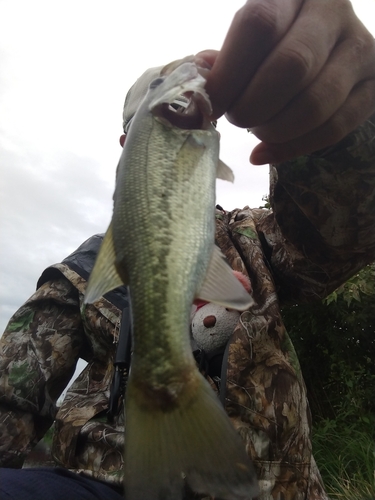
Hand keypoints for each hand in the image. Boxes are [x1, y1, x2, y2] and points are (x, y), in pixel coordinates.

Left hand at [196, 0, 374, 164]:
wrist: (325, 50)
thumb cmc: (274, 46)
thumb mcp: (247, 41)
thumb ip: (225, 60)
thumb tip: (199, 74)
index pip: (259, 25)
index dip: (229, 74)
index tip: (211, 104)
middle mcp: (332, 13)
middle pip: (291, 67)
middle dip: (253, 107)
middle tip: (237, 119)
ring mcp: (360, 50)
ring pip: (315, 104)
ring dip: (275, 130)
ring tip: (257, 130)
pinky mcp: (374, 86)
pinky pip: (335, 128)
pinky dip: (293, 148)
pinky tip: (266, 152)